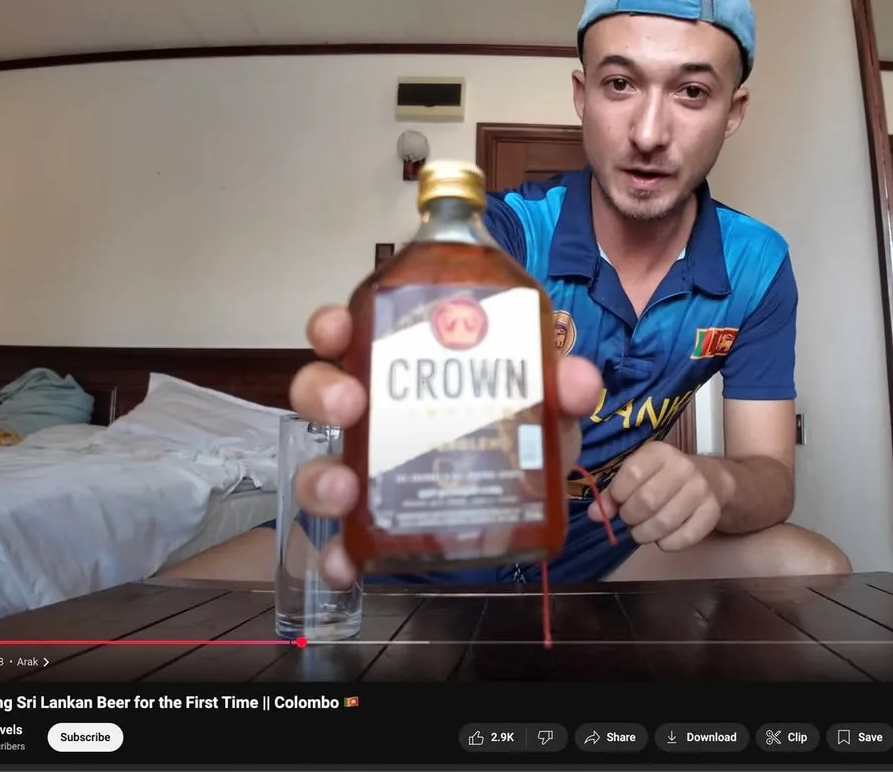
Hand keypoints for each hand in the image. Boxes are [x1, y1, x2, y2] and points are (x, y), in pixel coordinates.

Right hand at [289, 303, 603, 587]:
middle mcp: (375, 417)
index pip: (352, 335)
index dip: (332, 327)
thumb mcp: (547, 406)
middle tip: (350, 403)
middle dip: (322, 392)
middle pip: (319, 393)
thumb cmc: (523, 434)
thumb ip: (563, 388)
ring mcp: (367, 474)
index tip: (335, 330)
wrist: (532, 504)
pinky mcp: (376, 529)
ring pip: (317, 467)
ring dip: (320, 478)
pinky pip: (340, 543)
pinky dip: (335, 555)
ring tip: (345, 488)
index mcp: (406, 370)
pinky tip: (345, 566)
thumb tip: (575, 379)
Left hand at [586, 441, 731, 551]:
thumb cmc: (666, 478)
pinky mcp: (711, 513)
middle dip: (630, 518)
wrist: (713, 481)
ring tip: (642, 531)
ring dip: (645, 534)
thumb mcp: (639, 475)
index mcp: (660, 453)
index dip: (618, 495)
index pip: (632, 474)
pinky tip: (663, 538)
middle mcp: (683, 467)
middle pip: (646, 501)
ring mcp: (700, 490)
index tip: (618, 502)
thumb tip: (595, 514)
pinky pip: (683, 538)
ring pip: (663, 523)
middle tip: (630, 520)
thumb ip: (613, 493)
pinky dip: (666, 544)